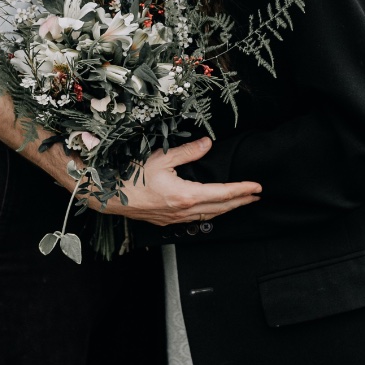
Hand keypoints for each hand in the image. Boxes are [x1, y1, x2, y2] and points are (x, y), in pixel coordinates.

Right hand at [106, 137, 260, 225]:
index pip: (222, 194)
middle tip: (257, 195)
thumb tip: (208, 143)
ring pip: (209, 216)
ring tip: (241, 201)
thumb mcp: (161, 157)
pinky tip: (213, 209)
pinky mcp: (167, 221)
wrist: (107, 195)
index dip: (242, 190)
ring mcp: (175, 219)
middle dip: (241, 201)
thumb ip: (188, 151)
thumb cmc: (130, 175)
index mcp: (185, 195)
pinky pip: (196, 220)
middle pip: (220, 208)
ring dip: (227, 208)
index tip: (257, 187)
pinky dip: (211, 213)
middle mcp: (184, 211)